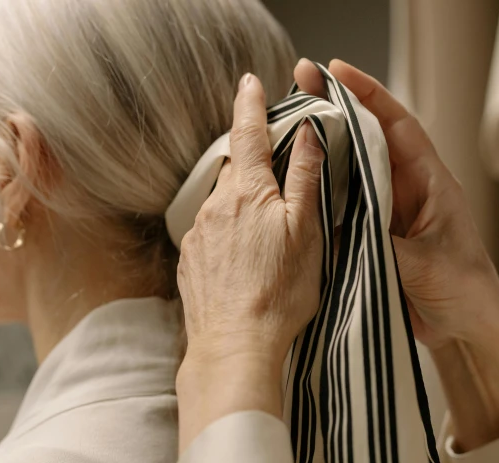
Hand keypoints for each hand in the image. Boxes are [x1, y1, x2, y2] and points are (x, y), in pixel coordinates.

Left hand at [175, 73, 323, 450]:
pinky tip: (245, 259)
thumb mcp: (306, 231)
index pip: (247, 133)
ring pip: (221, 202)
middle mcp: (215, 205)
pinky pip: (210, 231)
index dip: (250, 104)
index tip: (250, 81)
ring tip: (265, 233)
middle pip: (234, 168)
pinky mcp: (190, 260)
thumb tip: (308, 131)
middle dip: (252, 163)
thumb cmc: (280, 293)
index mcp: (246, 192)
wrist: (234, 346)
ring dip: (241, 203)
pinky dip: (227, 232)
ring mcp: (198, 234)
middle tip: (275, 176)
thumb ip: (305, 178)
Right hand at [295, 59, 498, 450]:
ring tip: (290, 129)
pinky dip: (322, 193)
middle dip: (337, 111)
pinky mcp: (373, 236)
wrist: (465, 332)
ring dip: (326, 150)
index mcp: (430, 183)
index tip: (336, 71)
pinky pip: (344, 206)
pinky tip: (297, 185)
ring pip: (353, 170)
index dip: (368, 94)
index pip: (397, 126)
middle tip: (300, 87)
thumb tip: (339, 225)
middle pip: (369, 140)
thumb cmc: (463, 291)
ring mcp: (388, 212)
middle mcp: (407, 191)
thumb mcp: (424, 264)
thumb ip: (382, 242)